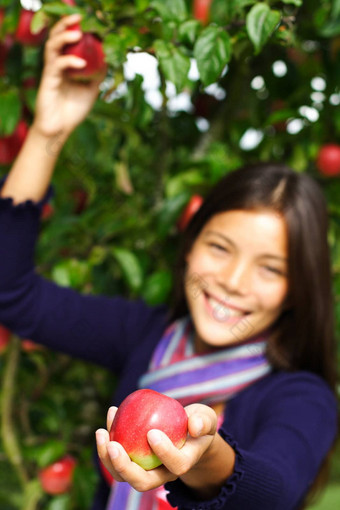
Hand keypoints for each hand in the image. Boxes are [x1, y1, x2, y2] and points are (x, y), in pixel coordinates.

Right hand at [33, 14, 105, 138]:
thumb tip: (109, 60)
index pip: (67, 40)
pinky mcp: (48, 81)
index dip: (74, 28)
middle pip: (56, 36)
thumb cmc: (73, 111)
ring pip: (52, 46)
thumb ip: (97, 75)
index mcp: (65, 64)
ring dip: (64, 36)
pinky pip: (56, 65)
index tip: (90, 22)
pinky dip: (69, 61)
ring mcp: (51, 71)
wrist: (60, 129)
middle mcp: (56, 64)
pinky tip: (81, 63)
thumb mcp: (91, 90)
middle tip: (79, 17)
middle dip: (65, 24)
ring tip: (77, 33)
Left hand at [96, 403, 217, 491]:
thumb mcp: (206, 419)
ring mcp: (146, 470)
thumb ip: (204, 421)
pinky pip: (117, 456)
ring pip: (123, 475)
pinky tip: (110, 413)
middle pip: (142, 481)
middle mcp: (163, 473)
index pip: (175, 465)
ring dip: (107, 458)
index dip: (164, 452)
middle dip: (124, 468)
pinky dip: (108, 439)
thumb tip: (194, 426)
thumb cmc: (197, 424)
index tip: (152, 433)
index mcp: (183, 464)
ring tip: (101, 433)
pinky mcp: (133, 461)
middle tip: (112, 445)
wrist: (186, 432)